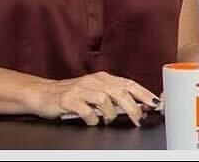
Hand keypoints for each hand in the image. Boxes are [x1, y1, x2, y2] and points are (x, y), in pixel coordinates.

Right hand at [31, 71, 159, 125]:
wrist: (43, 93)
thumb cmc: (73, 94)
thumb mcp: (96, 92)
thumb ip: (115, 97)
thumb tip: (139, 107)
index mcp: (104, 78)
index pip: (129, 84)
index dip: (144, 94)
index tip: (155, 103)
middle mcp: (94, 81)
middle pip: (120, 92)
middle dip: (133, 107)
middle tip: (138, 119)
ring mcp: (81, 89)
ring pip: (105, 100)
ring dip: (110, 114)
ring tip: (108, 120)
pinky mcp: (69, 100)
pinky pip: (86, 111)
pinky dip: (92, 119)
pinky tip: (91, 121)